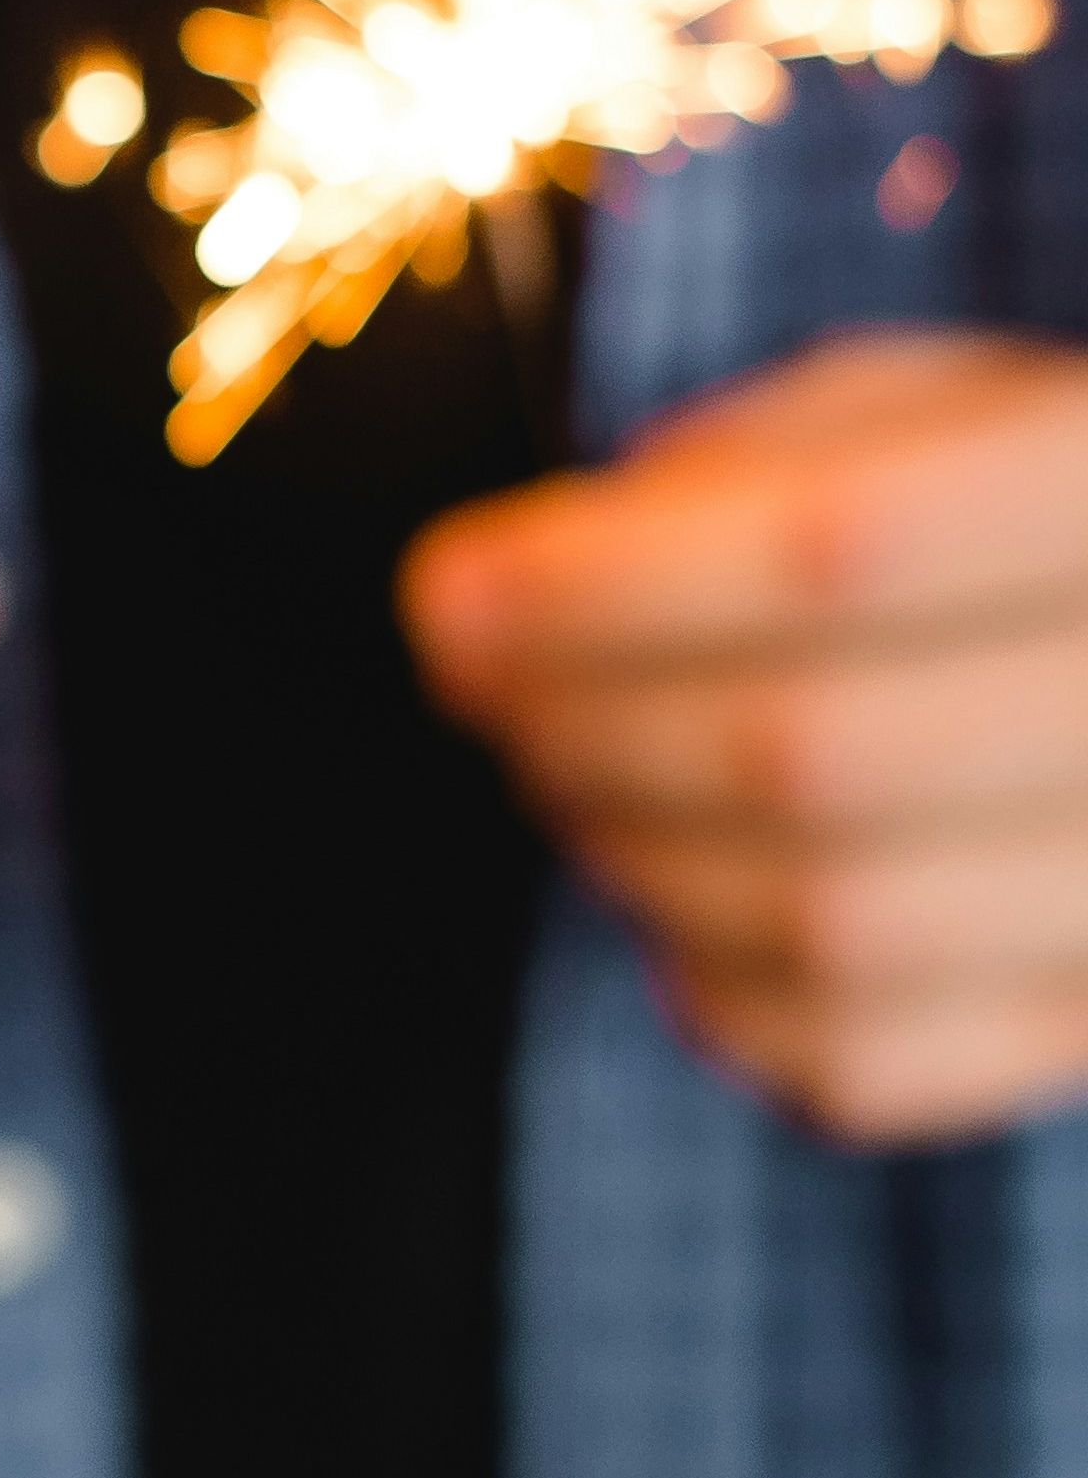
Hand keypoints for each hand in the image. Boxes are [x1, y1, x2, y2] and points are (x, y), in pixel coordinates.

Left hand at [406, 328, 1087, 1142]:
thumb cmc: (1044, 512)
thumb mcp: (947, 411)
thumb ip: (764, 458)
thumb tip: (538, 571)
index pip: (839, 550)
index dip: (601, 585)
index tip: (448, 594)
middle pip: (810, 750)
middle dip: (584, 723)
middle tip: (484, 687)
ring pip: (832, 925)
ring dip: (632, 854)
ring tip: (565, 776)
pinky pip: (874, 1066)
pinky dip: (724, 1000)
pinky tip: (679, 917)